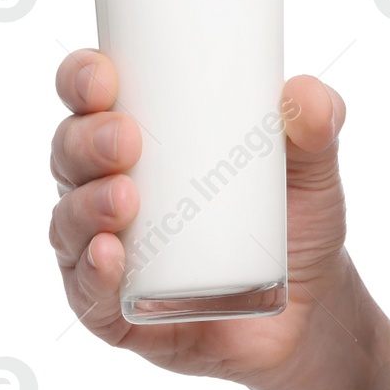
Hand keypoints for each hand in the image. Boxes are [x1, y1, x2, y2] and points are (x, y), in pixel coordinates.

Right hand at [49, 50, 349, 389]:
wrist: (312, 312)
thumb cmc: (297, 224)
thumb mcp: (313, 171)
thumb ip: (320, 125)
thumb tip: (309, 95)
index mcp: (143, 142)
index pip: (90, 99)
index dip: (80, 80)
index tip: (103, 77)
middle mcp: (109, 191)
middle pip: (69, 155)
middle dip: (85, 141)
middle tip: (126, 139)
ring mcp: (108, 253)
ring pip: (69, 222)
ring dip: (86, 205)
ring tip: (124, 198)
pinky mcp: (116, 313)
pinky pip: (87, 293)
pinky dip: (93, 273)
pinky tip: (110, 255)